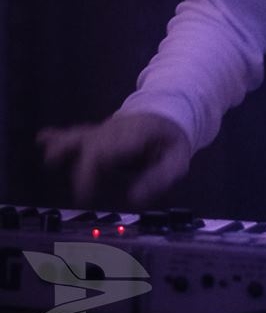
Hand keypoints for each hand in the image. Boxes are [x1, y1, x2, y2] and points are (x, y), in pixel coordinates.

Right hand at [37, 113, 190, 209]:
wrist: (168, 113)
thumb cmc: (171, 141)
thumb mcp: (176, 161)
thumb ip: (159, 178)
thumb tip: (133, 199)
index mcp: (136, 135)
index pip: (107, 149)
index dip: (92, 170)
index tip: (86, 196)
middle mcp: (115, 130)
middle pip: (91, 144)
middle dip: (80, 168)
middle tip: (79, 196)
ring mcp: (104, 130)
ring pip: (81, 135)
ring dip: (63, 147)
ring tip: (50, 158)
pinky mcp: (97, 133)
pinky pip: (77, 133)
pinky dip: (58, 136)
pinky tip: (42, 139)